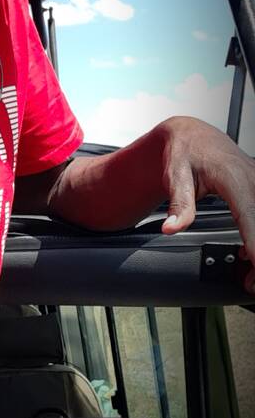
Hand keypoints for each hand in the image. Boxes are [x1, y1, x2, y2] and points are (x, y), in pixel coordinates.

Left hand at [158, 115, 254, 291]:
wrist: (193, 135)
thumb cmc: (184, 152)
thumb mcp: (175, 177)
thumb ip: (179, 204)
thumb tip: (171, 228)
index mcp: (234, 176)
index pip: (250, 213)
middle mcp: (254, 178)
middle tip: (250, 282)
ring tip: (250, 276)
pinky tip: (248, 254)